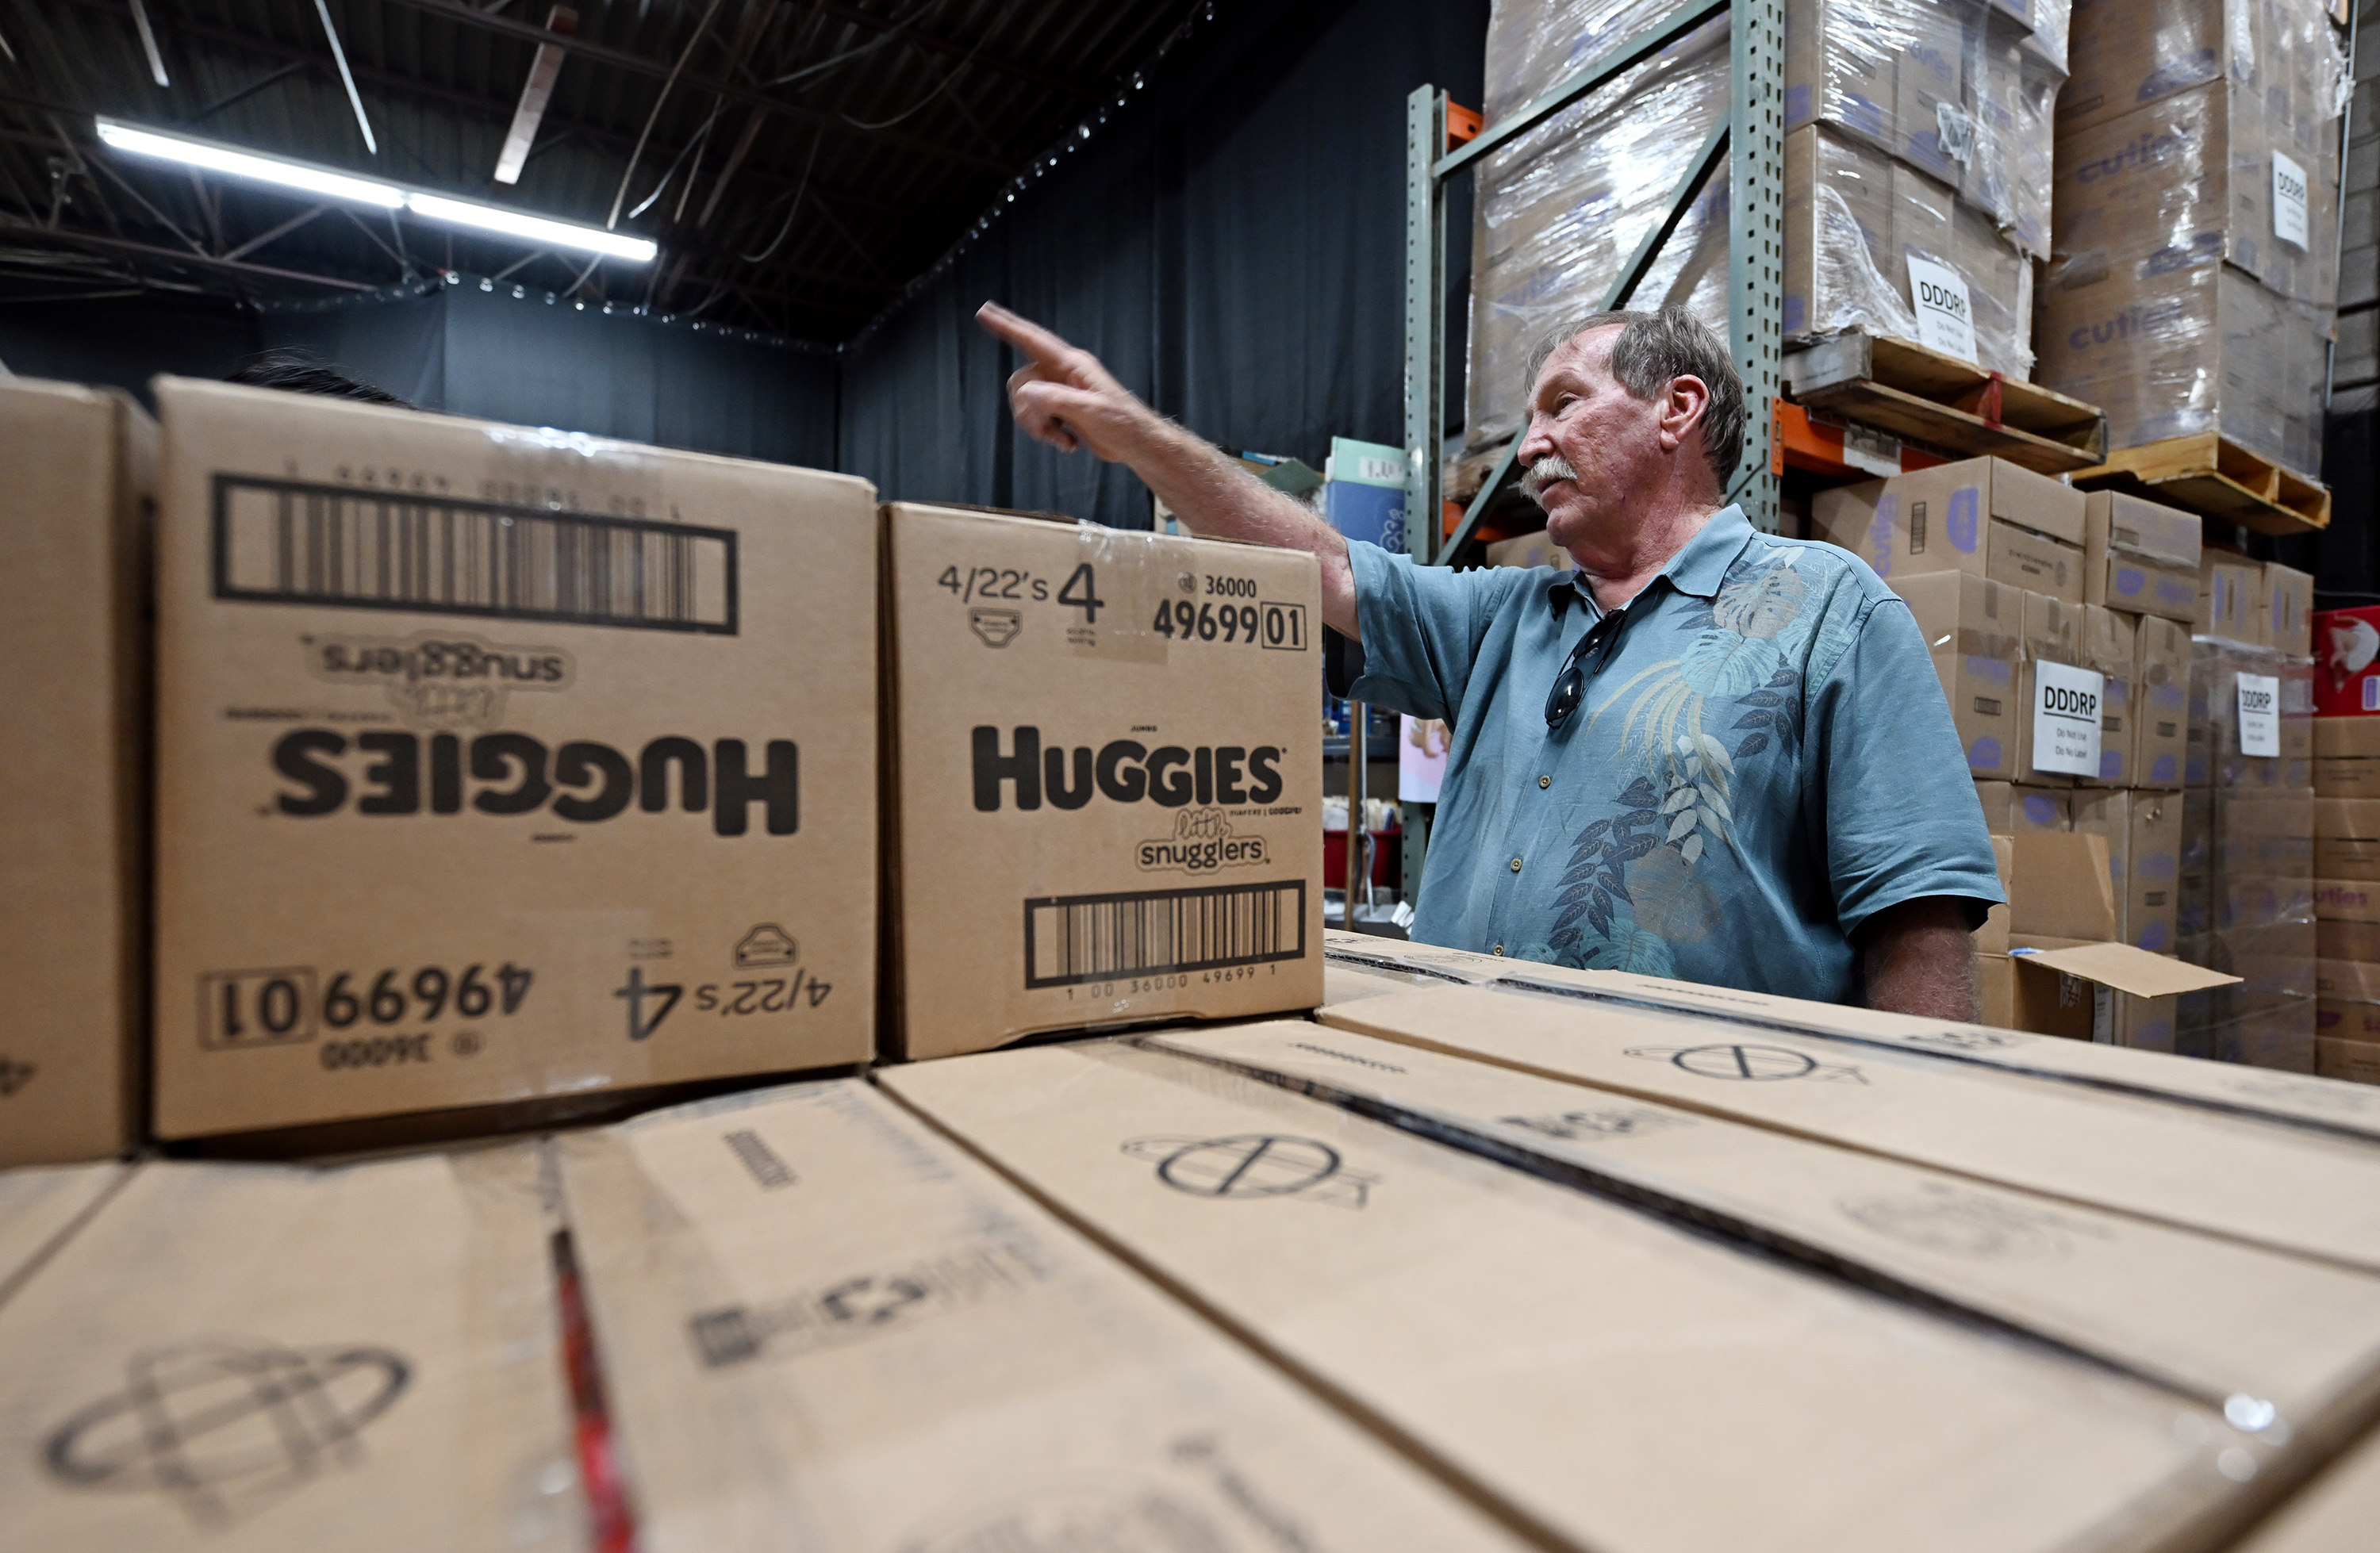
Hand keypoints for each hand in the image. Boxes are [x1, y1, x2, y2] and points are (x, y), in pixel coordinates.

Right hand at [977, 301, 1150, 461]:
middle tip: (1044, 429)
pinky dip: (1047, 433)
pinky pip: (1037, 416)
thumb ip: (1058, 400)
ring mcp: (1062, 391)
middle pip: (1022, 380)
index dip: (1007, 325)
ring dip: (1038, 426)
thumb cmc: (1123, 424)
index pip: (1032, 339)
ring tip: (1062, 438)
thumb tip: (1028, 393)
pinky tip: (1068, 442)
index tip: (985, 311)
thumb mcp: (1091, 411)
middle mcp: (1064, 373)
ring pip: (1027, 402)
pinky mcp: (1063, 408)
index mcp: (1073, 364)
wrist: (1136, 445)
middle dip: (1026, 409)